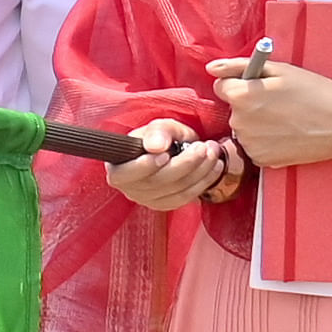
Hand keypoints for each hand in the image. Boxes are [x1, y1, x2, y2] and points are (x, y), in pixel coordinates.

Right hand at [106, 114, 243, 208]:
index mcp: (118, 167)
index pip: (124, 174)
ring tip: (212, 151)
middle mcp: (129, 188)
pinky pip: (186, 197)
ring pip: (175, 190)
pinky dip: (204, 182)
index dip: (144, 166)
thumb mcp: (160, 127)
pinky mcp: (165, 204)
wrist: (175, 150)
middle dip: (184, 163)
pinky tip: (214, 167)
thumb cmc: (162, 137)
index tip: (164, 154)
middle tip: (203, 146)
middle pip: (156, 182)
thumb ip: (157, 132)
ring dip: (199, 171)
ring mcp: (147, 199)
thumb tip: (155, 146)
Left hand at [209, 54, 331, 175]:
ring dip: (257, 124)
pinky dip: (266, 141)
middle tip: (280, 104)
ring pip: (244, 128)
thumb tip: (212, 68)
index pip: (221, 86)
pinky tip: (287, 135)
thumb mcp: (280, 70)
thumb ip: (238, 66)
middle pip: (233, 109)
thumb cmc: (315, 93)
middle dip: (249, 104)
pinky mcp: (260, 159)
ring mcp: (249, 143)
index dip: (240, 84)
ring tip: (287, 120)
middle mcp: (239, 121)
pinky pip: (255, 146)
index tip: (260, 87)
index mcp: (241, 96)